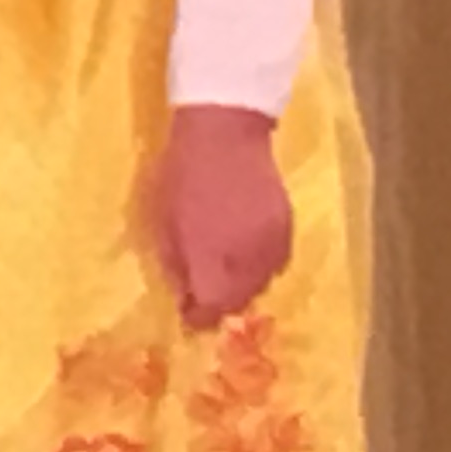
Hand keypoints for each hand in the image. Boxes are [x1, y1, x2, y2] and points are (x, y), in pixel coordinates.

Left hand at [151, 106, 291, 329]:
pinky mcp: (289, 226)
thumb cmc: (180, 175)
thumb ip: (176, 265)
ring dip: (243, 288)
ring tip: (224, 275)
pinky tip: (245, 256)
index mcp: (211, 258)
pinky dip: (260, 267)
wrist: (224, 133)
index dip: (200, 318)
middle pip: (240, 302)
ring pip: (262, 284)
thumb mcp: (162, 222)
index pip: (212, 308)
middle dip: (221, 304)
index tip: (189, 316)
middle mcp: (247, 258)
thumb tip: (186, 298)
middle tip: (204, 295)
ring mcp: (272, 242)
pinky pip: (277, 262)